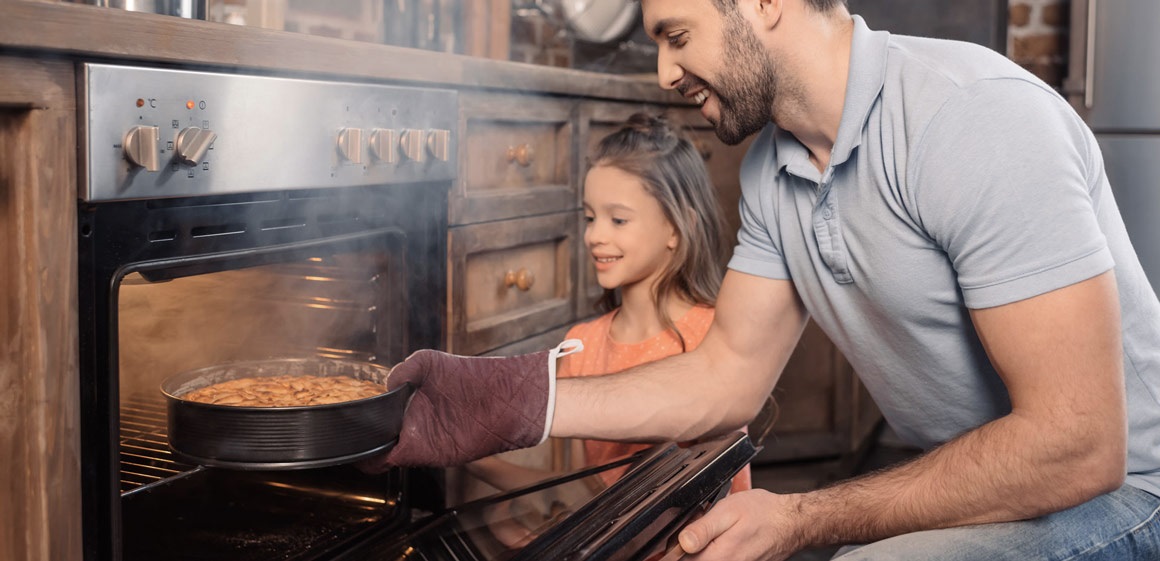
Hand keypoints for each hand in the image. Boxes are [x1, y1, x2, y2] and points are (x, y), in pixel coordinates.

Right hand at [357, 348, 552, 469]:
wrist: (507, 396)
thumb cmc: (474, 376)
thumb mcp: (432, 361)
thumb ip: (406, 368)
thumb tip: (387, 383)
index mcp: (409, 404)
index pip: (377, 418)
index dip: (359, 420)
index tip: (347, 416)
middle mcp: (412, 424)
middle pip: (374, 437)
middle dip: (358, 436)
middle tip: (347, 428)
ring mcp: (420, 439)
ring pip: (381, 452)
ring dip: (367, 448)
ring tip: (358, 435)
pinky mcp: (432, 452)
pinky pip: (398, 460)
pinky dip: (380, 458)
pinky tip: (377, 444)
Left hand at [678, 489, 805, 560]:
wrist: (791, 522)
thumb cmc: (764, 514)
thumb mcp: (728, 511)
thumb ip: (703, 529)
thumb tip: (683, 543)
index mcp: (720, 556)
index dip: (674, 548)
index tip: (676, 538)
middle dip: (687, 548)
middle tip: (698, 527)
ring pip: (705, 560)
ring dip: (703, 548)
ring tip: (714, 532)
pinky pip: (718, 559)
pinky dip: (714, 550)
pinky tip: (722, 538)